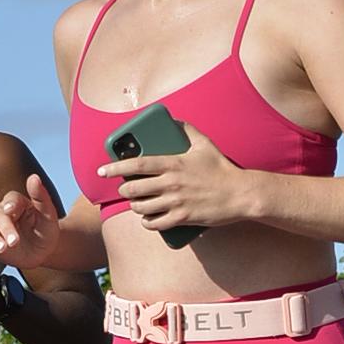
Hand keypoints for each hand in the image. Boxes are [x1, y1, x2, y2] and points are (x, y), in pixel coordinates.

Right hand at [0, 173, 62, 269]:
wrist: (44, 250)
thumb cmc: (46, 229)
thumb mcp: (49, 214)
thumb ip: (41, 197)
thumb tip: (34, 177)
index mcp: (17, 203)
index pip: (11, 199)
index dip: (11, 204)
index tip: (11, 210)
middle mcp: (3, 213)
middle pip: (0, 217)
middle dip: (7, 229)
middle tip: (15, 242)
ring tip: (2, 248)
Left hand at [101, 125, 252, 232]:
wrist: (241, 194)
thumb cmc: (223, 168)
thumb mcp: (205, 144)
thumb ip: (188, 130)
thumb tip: (174, 120)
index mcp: (173, 163)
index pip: (136, 165)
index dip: (115, 167)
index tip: (102, 171)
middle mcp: (171, 183)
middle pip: (134, 189)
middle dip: (124, 191)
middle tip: (125, 190)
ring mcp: (176, 202)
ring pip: (142, 207)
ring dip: (136, 207)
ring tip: (138, 204)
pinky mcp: (183, 218)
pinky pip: (156, 223)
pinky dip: (148, 223)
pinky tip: (148, 220)